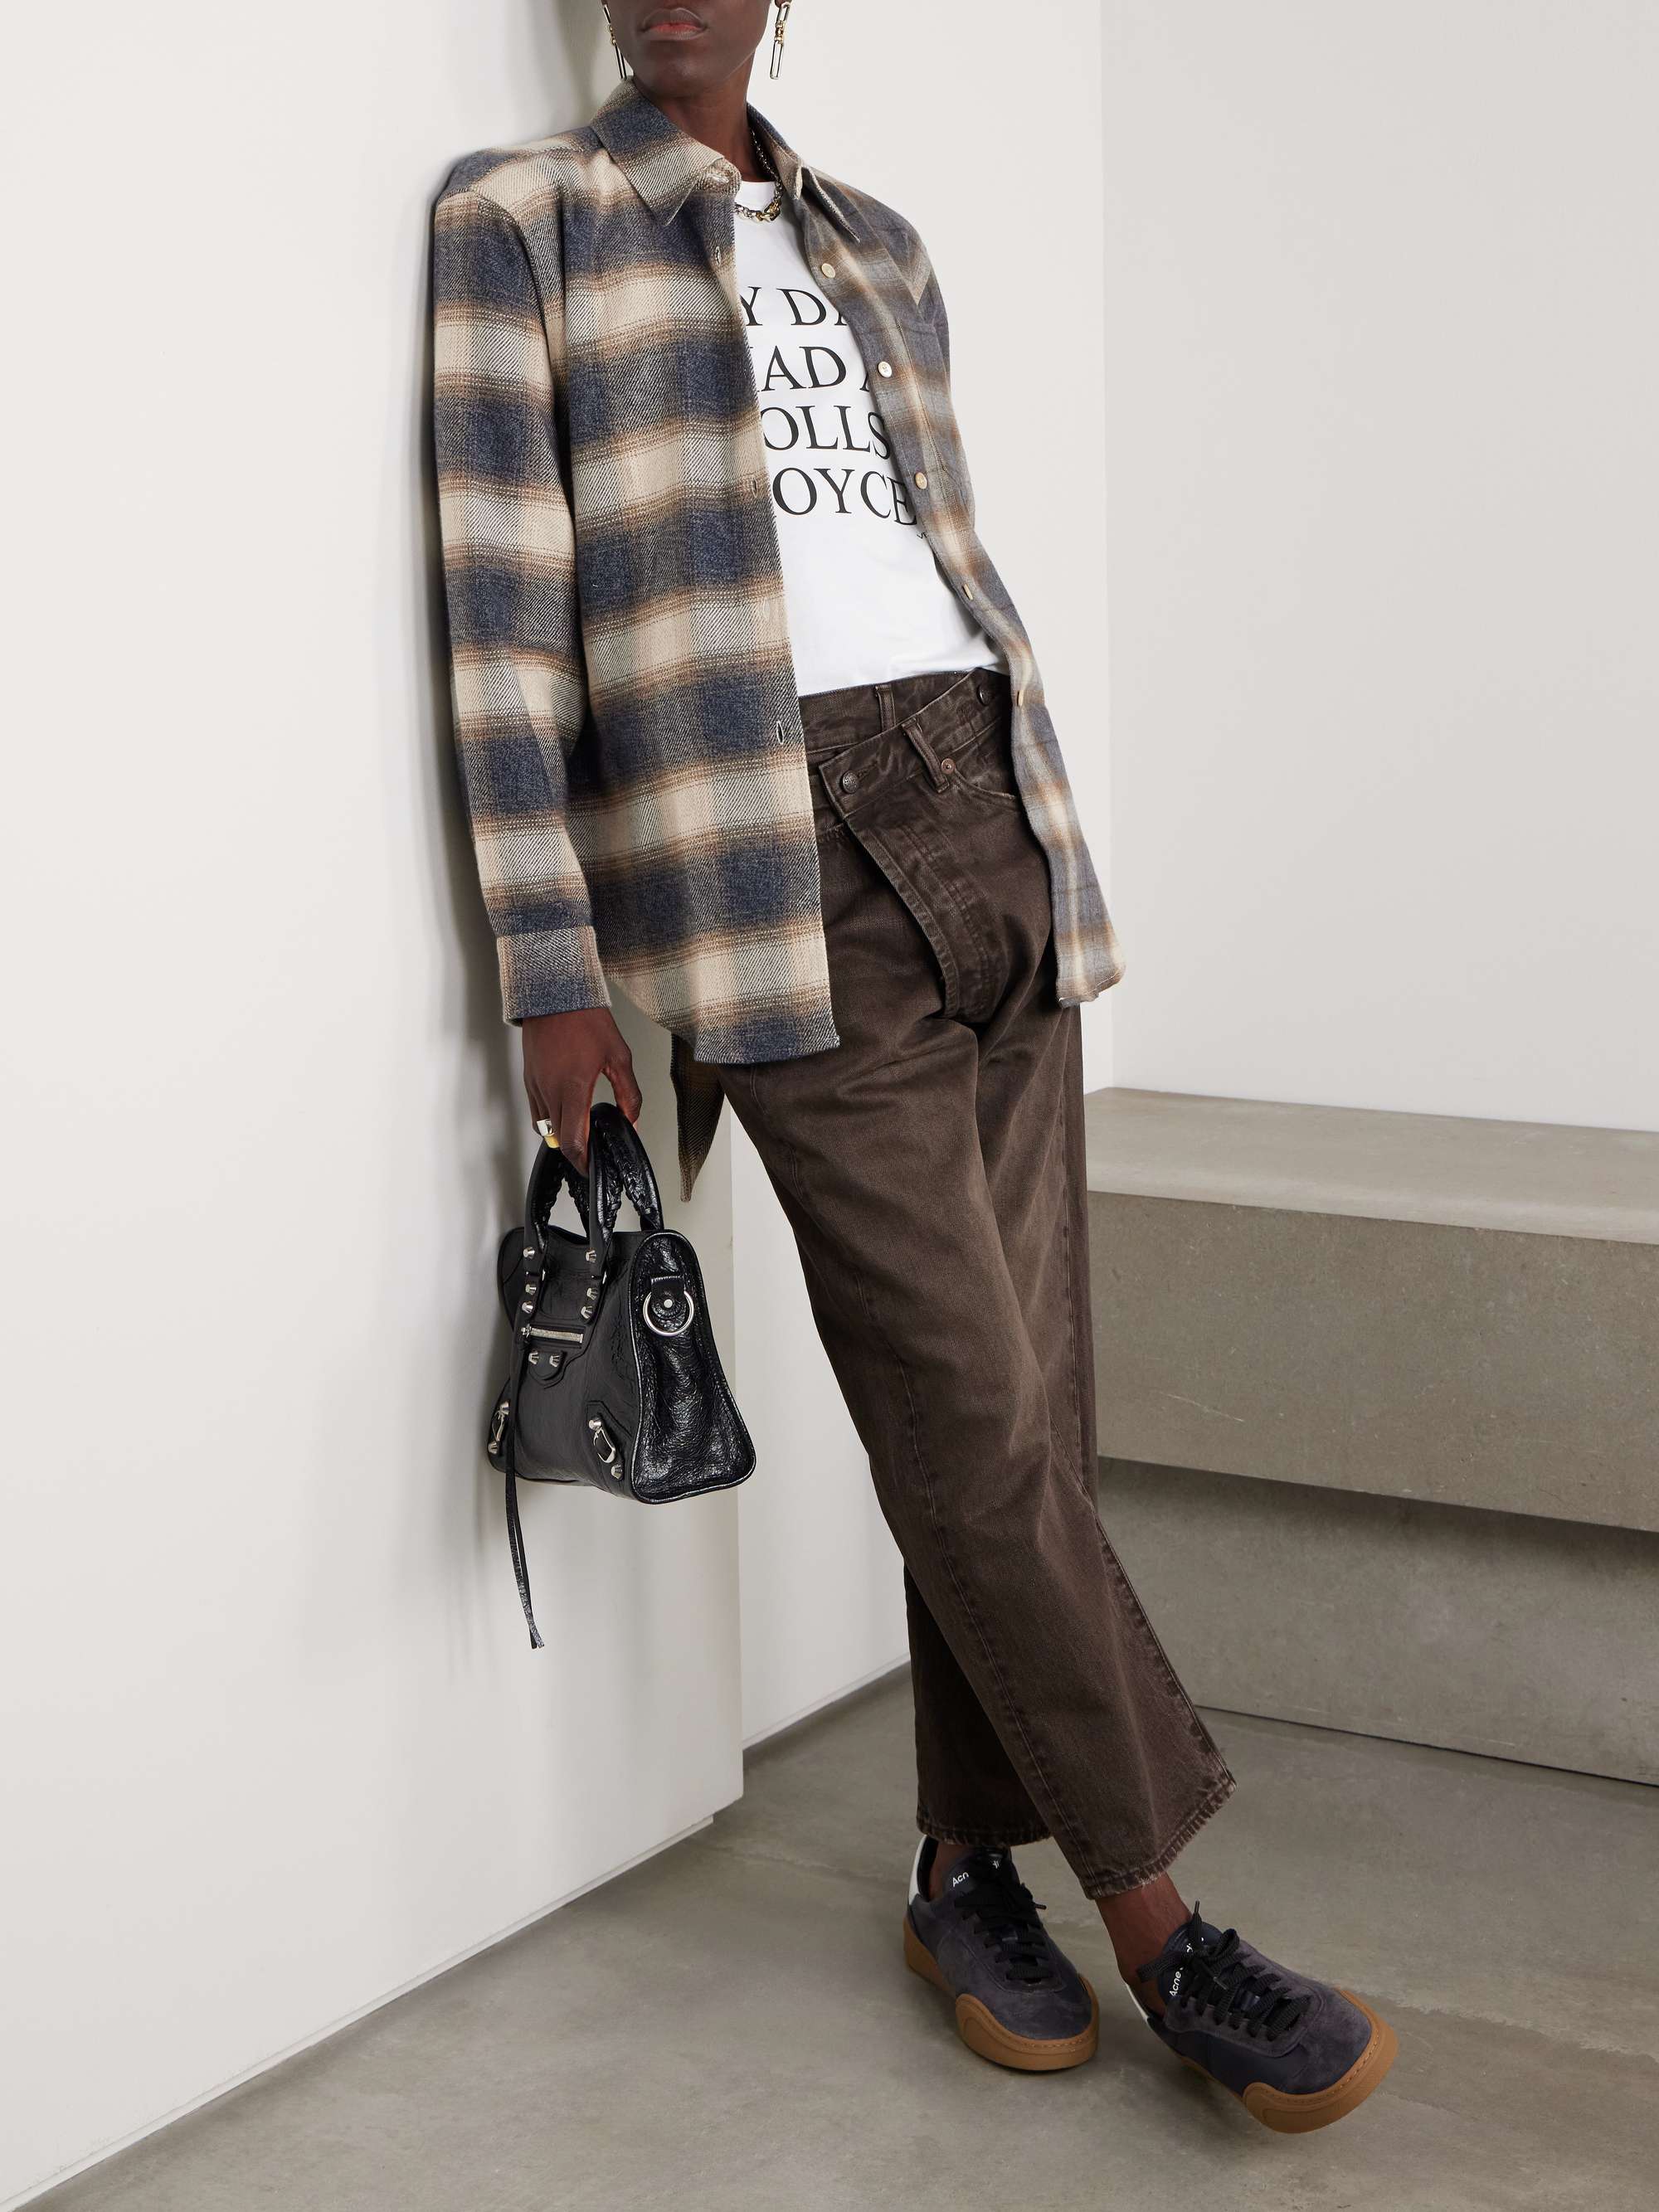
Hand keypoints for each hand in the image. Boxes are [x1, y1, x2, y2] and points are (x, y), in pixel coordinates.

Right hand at [521, 1008, 641, 1173]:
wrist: (555, 992)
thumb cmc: (585, 1019)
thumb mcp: (619, 1056)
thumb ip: (629, 1094)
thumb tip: (632, 1121)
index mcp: (572, 1088)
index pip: (573, 1141)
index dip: (583, 1161)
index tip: (593, 1168)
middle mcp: (550, 1091)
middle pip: (559, 1140)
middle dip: (576, 1152)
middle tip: (593, 1154)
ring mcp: (536, 1086)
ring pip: (545, 1128)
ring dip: (563, 1136)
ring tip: (582, 1135)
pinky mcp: (529, 1079)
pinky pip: (537, 1112)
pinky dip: (551, 1121)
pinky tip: (567, 1113)